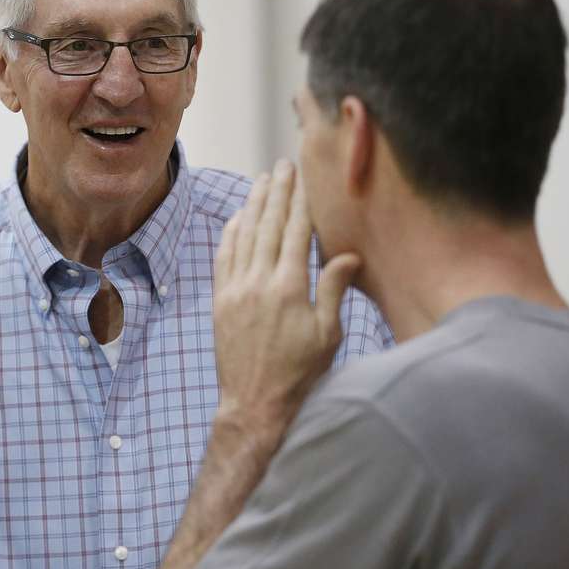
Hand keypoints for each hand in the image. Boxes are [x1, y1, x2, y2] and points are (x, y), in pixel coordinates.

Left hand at [212, 159, 360, 429]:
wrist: (255, 403)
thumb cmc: (300, 373)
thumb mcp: (327, 334)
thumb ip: (334, 289)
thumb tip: (349, 254)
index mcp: (290, 288)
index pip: (297, 232)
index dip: (301, 201)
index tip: (304, 176)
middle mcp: (259, 282)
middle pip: (269, 225)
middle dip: (277, 192)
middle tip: (283, 165)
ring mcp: (235, 289)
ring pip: (244, 235)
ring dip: (253, 205)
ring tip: (262, 181)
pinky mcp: (220, 300)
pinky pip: (224, 256)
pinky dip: (231, 232)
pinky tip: (238, 217)